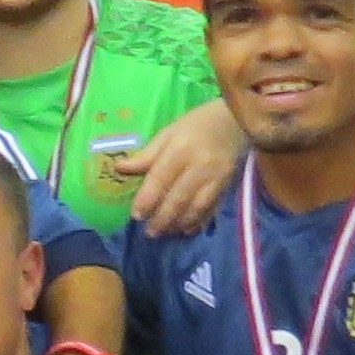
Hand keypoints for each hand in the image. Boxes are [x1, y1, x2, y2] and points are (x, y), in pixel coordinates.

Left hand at [116, 98, 244, 234]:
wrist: (234, 122)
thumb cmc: (195, 126)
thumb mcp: (168, 133)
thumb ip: (146, 155)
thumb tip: (119, 168)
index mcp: (180, 150)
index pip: (160, 179)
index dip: (148, 200)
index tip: (137, 215)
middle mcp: (199, 166)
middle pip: (178, 198)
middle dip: (162, 219)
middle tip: (150, 232)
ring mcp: (216, 178)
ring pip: (196, 208)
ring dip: (179, 224)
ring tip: (166, 233)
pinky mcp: (227, 186)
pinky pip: (212, 209)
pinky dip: (199, 222)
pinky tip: (187, 229)